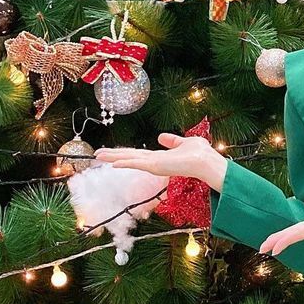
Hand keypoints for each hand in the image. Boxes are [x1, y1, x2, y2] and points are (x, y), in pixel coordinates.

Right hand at [94, 133, 220, 182]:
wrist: (205, 161)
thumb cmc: (198, 153)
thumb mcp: (183, 143)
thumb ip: (172, 141)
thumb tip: (161, 137)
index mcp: (159, 157)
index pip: (138, 154)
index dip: (124, 152)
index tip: (112, 152)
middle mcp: (154, 161)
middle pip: (129, 156)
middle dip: (113, 155)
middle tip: (97, 154)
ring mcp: (153, 164)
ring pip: (129, 159)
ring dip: (114, 157)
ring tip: (98, 156)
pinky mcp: (156, 166)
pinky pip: (137, 164)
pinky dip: (125, 163)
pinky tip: (113, 164)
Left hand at [259, 196, 303, 256]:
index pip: (303, 233)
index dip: (286, 239)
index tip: (271, 249)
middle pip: (298, 234)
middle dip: (280, 240)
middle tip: (261, 248)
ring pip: (303, 233)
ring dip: (287, 237)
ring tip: (272, 243)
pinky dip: (298, 233)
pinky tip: (295, 233)